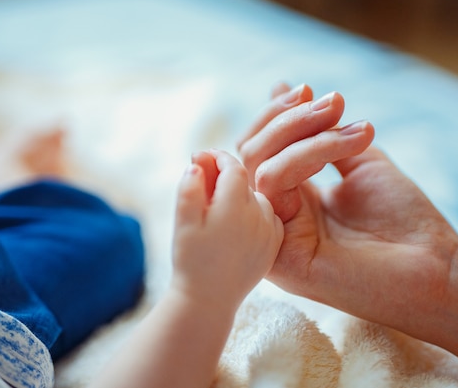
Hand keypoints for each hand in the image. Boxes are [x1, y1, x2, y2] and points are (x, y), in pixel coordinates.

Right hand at [171, 149, 283, 311]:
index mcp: (235, 205)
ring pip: (258, 199)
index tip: (204, 157)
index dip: (218, 157)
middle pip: (246, 183)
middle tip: (204, 179)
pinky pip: (268, 217)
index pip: (234, 167)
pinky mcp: (274, 244)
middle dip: (226, 178)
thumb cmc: (191, 262)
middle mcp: (259, 214)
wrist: (209, 301)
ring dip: (241, 197)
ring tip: (219, 207)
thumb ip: (190, 188)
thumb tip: (198, 163)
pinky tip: (237, 225)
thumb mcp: (182, 222)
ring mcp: (270, 230)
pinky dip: (254, 214)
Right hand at [238, 83, 457, 335]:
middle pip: (251, 153)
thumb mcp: (358, 159)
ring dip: (305, 133)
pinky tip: (349, 147)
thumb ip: (320, 130)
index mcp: (292, 198)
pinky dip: (307, 155)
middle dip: (289, 117)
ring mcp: (277, 237)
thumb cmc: (403, 218)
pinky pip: (274, 187)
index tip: (310, 89)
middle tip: (333, 101)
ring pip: (260, 165)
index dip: (277, 114)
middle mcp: (278, 216)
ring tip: (356, 128)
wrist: (437, 265)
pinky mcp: (282, 256)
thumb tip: (279, 86)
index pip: (259, 148)